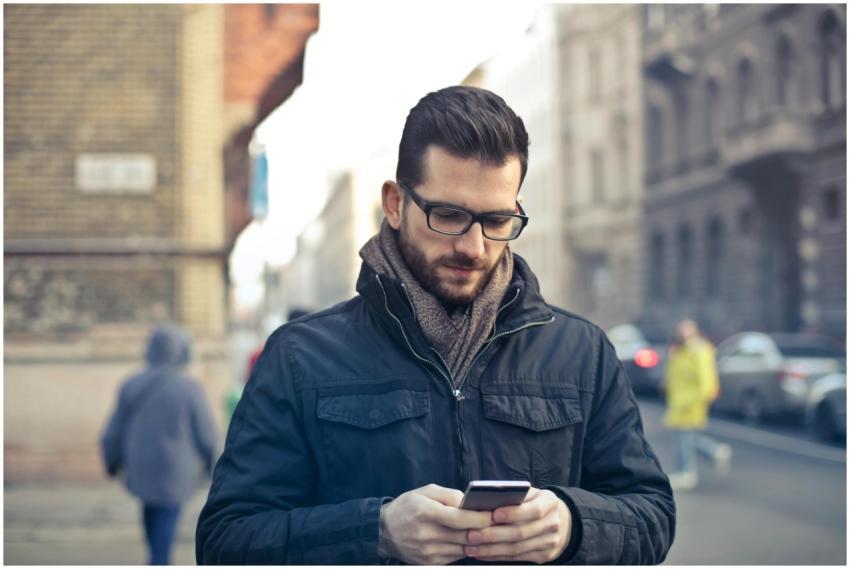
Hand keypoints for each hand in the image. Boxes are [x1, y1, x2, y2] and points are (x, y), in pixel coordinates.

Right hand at [379, 483, 493, 564]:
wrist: (384, 531)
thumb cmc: (407, 506)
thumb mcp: (426, 492)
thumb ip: (449, 495)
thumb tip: (471, 503)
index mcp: (426, 513)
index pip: (460, 519)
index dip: (480, 518)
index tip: (493, 514)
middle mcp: (427, 535)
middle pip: (465, 536)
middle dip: (483, 529)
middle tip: (496, 522)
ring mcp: (428, 552)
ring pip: (463, 548)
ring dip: (476, 540)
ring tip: (484, 530)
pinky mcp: (430, 563)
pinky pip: (456, 556)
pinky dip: (464, 548)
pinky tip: (467, 539)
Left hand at [463, 487, 571, 562]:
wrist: (560, 520)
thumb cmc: (535, 502)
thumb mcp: (530, 493)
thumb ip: (514, 495)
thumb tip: (485, 502)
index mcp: (550, 502)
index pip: (533, 510)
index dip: (513, 513)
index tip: (493, 514)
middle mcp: (553, 523)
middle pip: (521, 533)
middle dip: (493, 535)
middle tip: (471, 534)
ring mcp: (550, 542)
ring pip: (517, 548)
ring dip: (491, 549)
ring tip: (471, 547)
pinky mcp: (544, 556)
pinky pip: (517, 557)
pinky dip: (497, 556)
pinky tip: (481, 553)